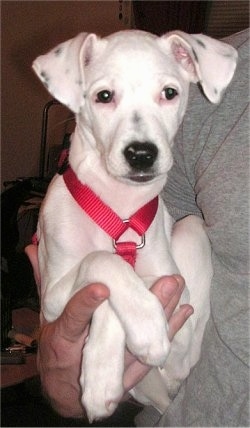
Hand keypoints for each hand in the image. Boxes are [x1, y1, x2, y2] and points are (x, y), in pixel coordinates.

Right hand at [25, 244, 192, 417]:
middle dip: (148, 306)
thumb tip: (31, 249)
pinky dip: (168, 332)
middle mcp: (89, 353)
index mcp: (63, 338)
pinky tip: (184, 312)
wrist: (65, 394)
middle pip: (121, 332)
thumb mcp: (47, 316)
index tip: (102, 287)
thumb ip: (42, 283)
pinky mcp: (129, 374)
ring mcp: (112, 367)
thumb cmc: (55, 350)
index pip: (73, 319)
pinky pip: (151, 354)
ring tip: (178, 288)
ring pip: (141, 343)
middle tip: (169, 282)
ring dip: (163, 316)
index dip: (86, 304)